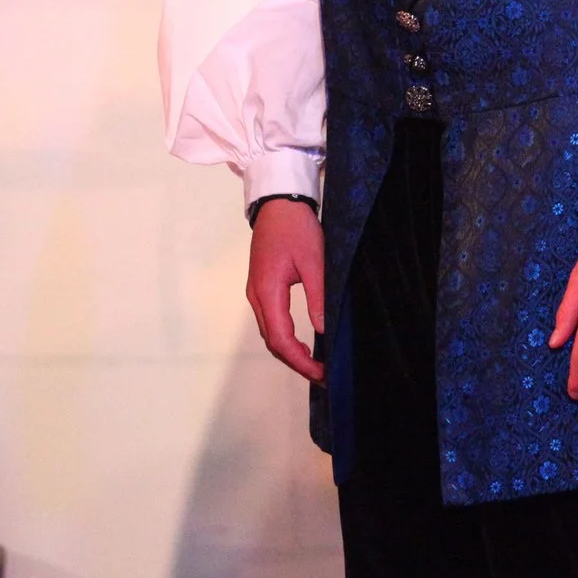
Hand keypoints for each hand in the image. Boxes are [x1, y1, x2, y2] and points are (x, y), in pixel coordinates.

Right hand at [247, 197, 325, 382]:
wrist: (278, 202)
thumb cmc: (296, 228)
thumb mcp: (314, 261)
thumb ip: (318, 297)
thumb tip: (322, 331)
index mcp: (267, 293)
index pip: (281, 340)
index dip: (301, 362)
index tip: (322, 373)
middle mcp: (256, 297)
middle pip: (272, 342)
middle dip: (296, 362)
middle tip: (322, 375)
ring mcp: (256, 292)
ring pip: (270, 333)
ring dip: (290, 351)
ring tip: (314, 364)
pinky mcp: (261, 287)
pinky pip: (271, 321)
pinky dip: (285, 337)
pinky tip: (302, 342)